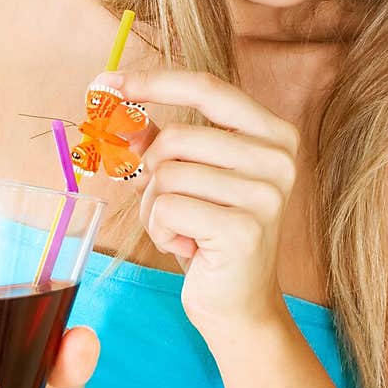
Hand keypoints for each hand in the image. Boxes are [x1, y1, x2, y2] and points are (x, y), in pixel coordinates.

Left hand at [95, 68, 298, 336]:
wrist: (239, 304)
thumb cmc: (210, 235)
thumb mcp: (187, 178)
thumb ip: (157, 139)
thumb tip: (111, 101)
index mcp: (274, 134)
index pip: (208, 88)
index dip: (155, 82)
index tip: (109, 83)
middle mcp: (278, 159)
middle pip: (178, 137)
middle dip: (153, 172)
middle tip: (168, 203)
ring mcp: (266, 195)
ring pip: (168, 175)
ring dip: (156, 207)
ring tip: (182, 229)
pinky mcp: (244, 229)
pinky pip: (167, 209)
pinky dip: (160, 231)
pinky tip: (185, 247)